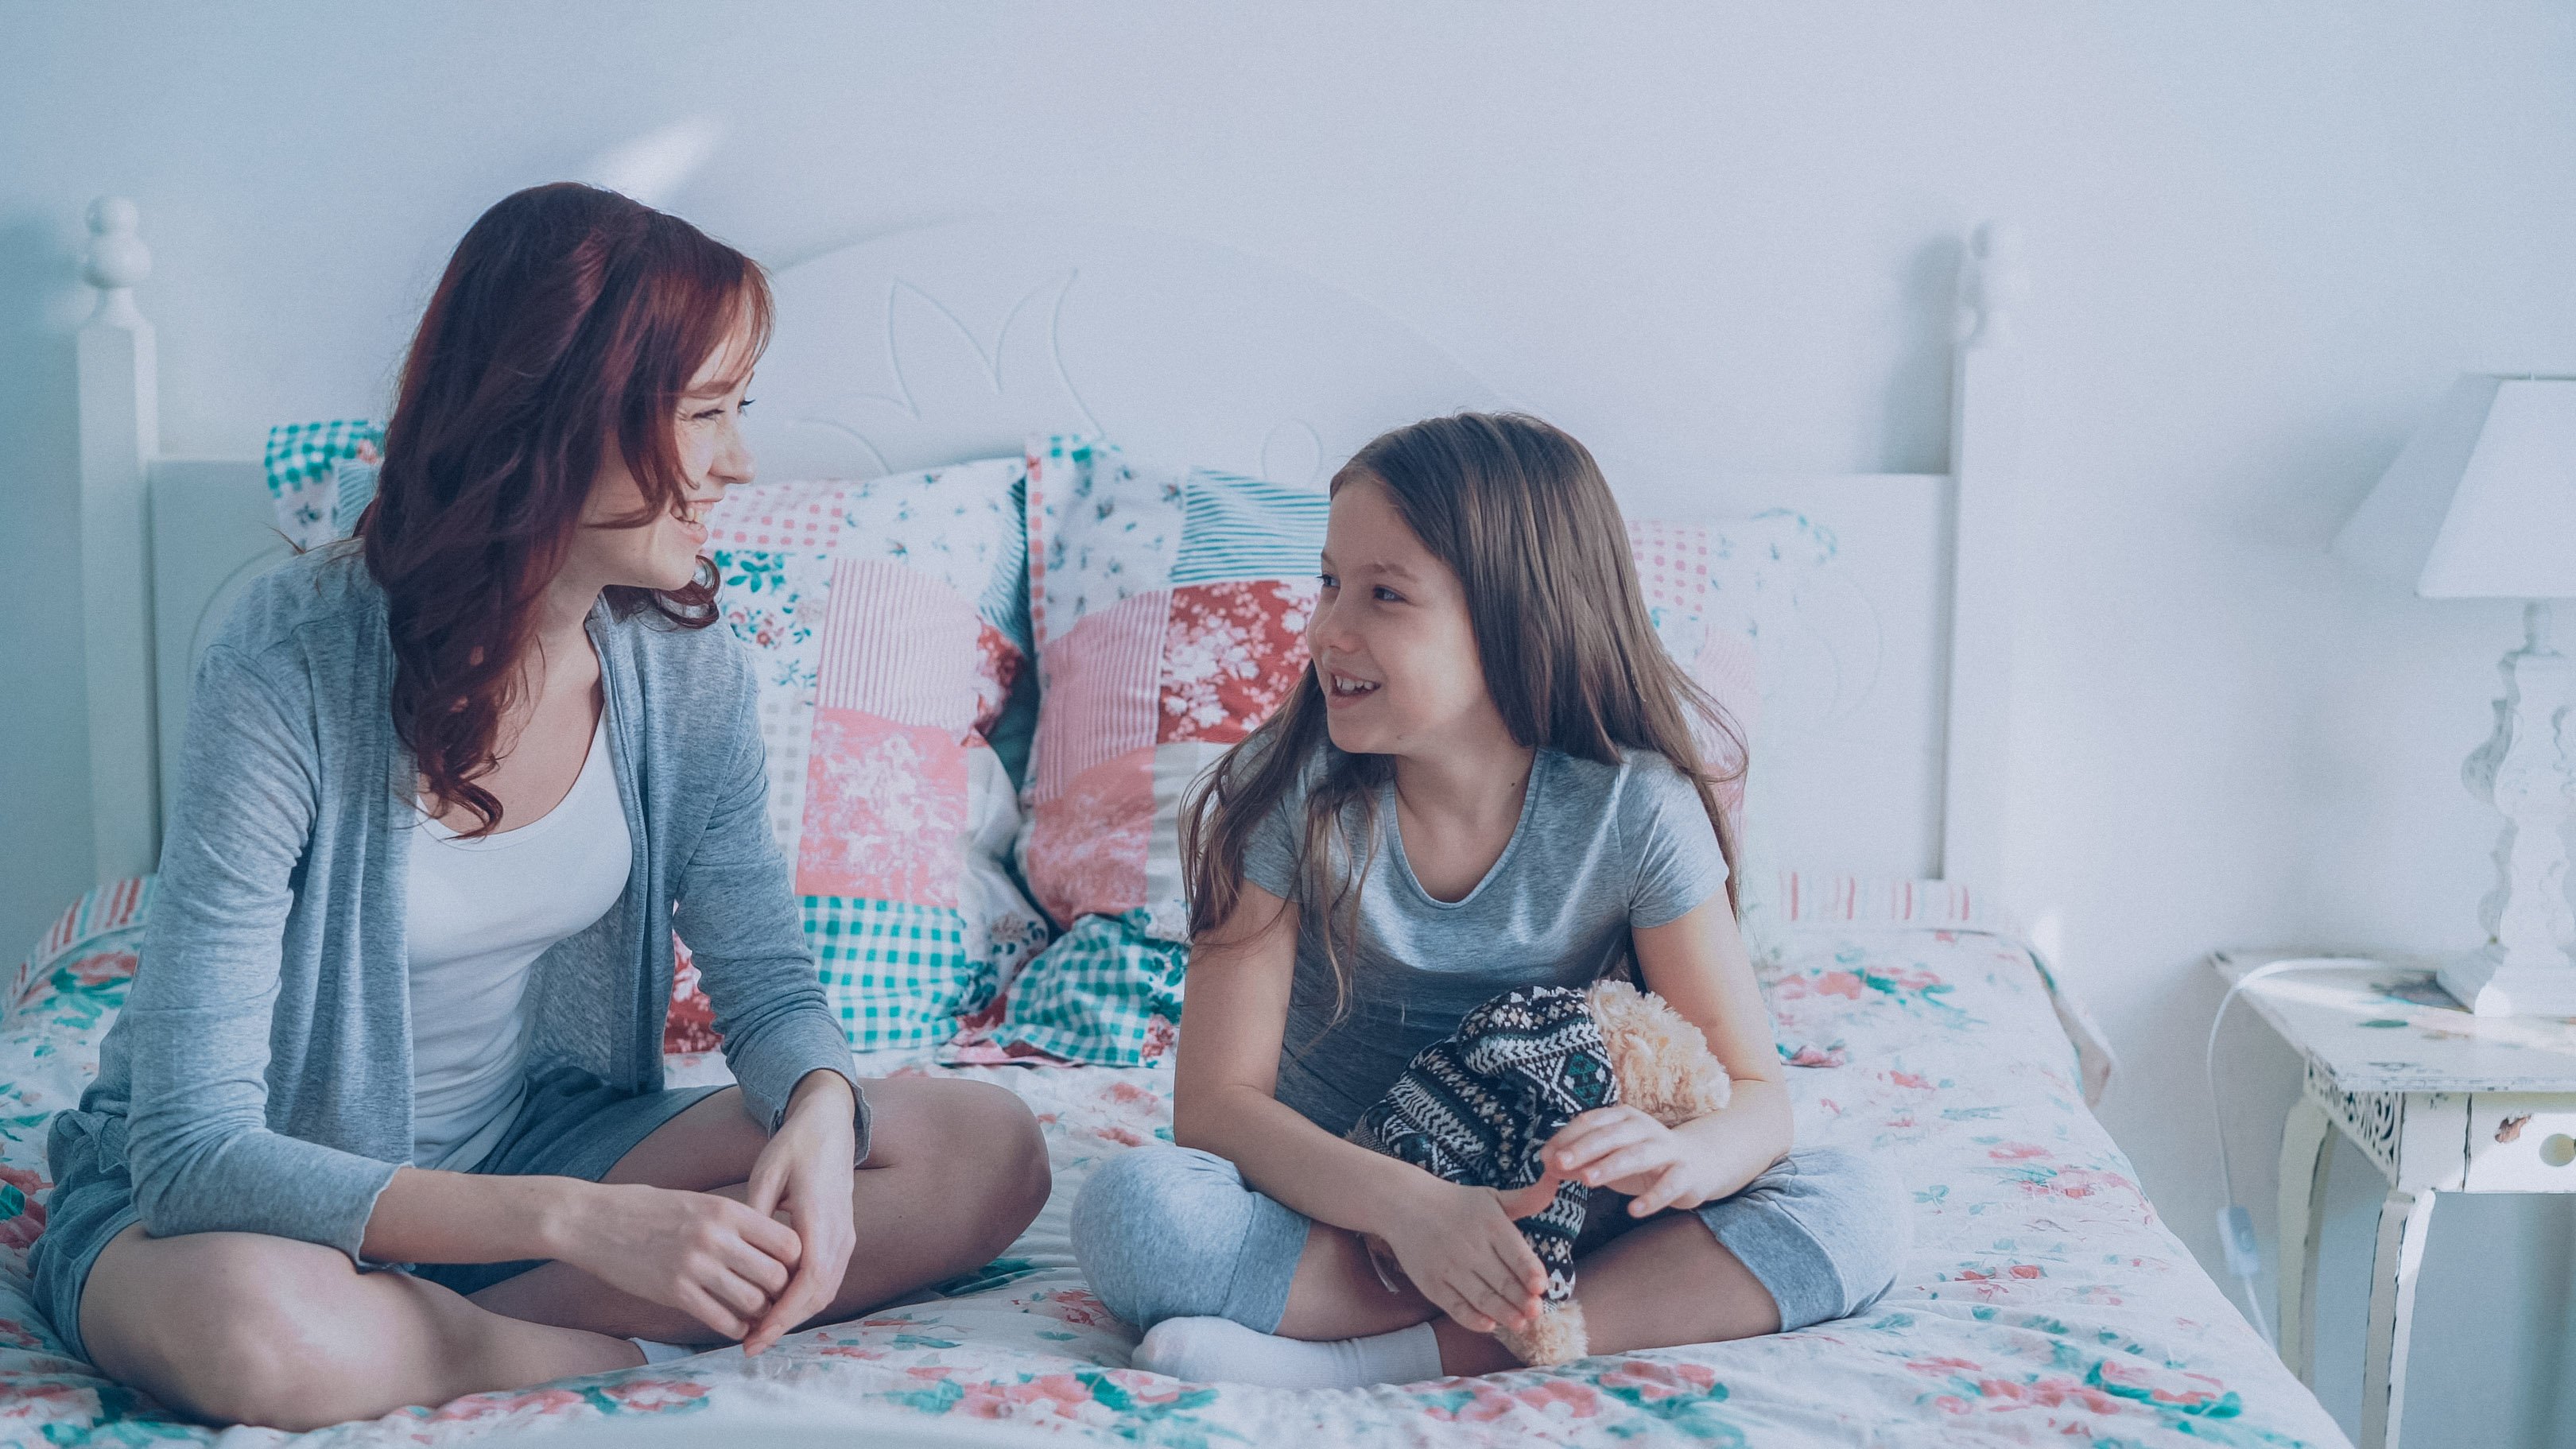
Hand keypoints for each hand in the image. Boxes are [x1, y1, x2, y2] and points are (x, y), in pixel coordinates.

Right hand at [554, 1182, 801, 1341]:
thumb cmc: (645, 1209)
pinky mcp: (674, 1293)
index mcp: (726, 1210)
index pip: (787, 1242)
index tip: (786, 1268)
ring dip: (760, 1313)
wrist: (591, 1221)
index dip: (793, 1260)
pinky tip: (736, 1325)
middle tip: (777, 1298)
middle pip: (776, 1276)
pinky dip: (736, 1327)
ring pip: (754, 1302)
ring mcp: (695, 1267)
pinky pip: (722, 1320)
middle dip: (781, 1291)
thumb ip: (732, 1220)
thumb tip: (770, 1241)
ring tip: (758, 1314)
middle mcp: (716, 1237)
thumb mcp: (697, 1200)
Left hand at [738, 1071, 859, 1354]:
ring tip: (758, 1332)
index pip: (809, 1280)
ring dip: (795, 1315)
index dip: (783, 1314)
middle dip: (785, 1324)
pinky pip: (827, 1279)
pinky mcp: (843, 1238)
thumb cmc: (796, 1145)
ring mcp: (846, 1236)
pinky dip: (803, 1300)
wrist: (830, 1125)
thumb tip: (735, 1254)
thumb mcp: (767, 1172)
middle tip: (749, 1345)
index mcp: (820, 1216)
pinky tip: (776, 1307)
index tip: (755, 1335)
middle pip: (819, 1295)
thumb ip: (754, 1214)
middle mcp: (840, 1232)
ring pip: (826, 1291)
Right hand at [1376, 1175, 1546, 1335]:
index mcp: (1490, 1224)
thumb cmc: (1457, 1203)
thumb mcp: (1492, 1197)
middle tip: (1536, 1313)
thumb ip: (1527, 1199)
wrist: (1405, 1204)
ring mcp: (1449, 1267)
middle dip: (1521, 1299)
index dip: (1530, 1271)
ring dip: (1503, 1313)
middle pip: (1501, 1280)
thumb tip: (1556, 1181)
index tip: (1541, 1286)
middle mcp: (1470, 1246)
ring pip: (1482, 1297)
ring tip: (1519, 1324)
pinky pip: (1455, 1306)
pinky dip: (1472, 1319)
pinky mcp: (1432, 1283)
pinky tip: (1488, 1325)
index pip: (1516, 1253)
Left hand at [1543, 1105, 1714, 1216]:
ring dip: (1611, 1166)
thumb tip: (1548, 1164)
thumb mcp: (1608, 1157)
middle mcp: (1644, 1127)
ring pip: (1638, 1155)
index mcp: (1623, 1117)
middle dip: (1584, 1148)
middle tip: (1560, 1163)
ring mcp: (1666, 1149)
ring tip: (1587, 1180)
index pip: (1591, 1122)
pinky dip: (1652, 1197)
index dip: (1568, 1137)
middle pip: (1612, 1135)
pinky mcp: (1685, 1173)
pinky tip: (1634, 1210)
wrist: (1697, 1163)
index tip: (1547, 1156)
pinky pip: (1669, 1184)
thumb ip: (1580, 1160)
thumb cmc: (1642, 1159)